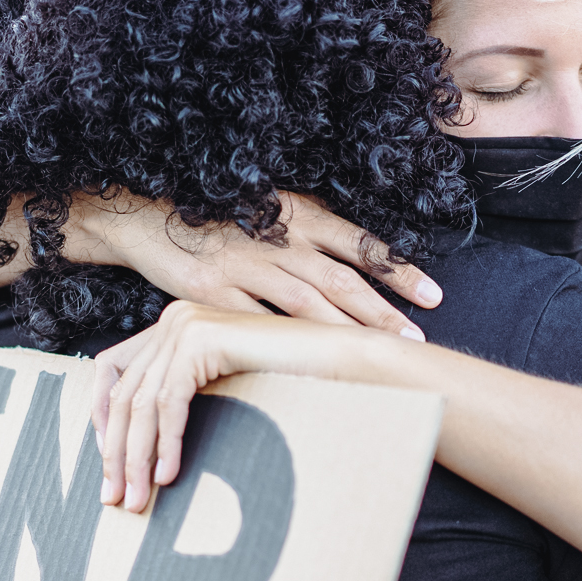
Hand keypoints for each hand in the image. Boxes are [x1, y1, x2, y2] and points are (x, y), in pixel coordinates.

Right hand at [67, 190, 440, 338]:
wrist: (146, 216)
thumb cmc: (217, 221)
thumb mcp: (268, 216)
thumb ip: (307, 244)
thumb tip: (353, 280)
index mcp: (296, 214)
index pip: (358, 243)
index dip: (398, 270)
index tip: (435, 296)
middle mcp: (275, 235)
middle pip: (339, 278)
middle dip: (381, 312)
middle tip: (416, 341)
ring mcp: (243, 263)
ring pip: (304, 302)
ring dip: (343, 332)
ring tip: (376, 358)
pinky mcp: (210, 290)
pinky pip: (254, 324)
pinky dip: (283, 346)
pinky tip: (307, 366)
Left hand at [92, 300, 380, 511]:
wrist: (337, 360)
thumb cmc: (289, 381)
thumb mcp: (222, 388)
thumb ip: (184, 397)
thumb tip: (141, 449)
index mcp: (172, 326)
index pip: (111, 370)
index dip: (99, 416)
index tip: (106, 462)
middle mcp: (172, 319)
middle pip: (123, 394)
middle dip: (115, 452)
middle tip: (115, 497)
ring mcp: (184, 326)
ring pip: (142, 404)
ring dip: (136, 458)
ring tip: (139, 499)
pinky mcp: (200, 341)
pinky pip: (169, 403)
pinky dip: (165, 444)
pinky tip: (168, 476)